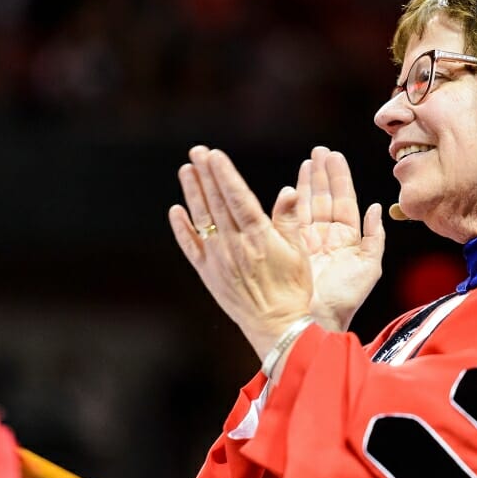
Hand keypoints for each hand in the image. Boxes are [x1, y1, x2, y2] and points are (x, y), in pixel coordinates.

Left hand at [169, 146, 313, 359]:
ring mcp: (218, 260)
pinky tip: (177, 210)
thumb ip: (290, 220)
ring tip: (186, 170)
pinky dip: (182, 228)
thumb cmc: (293, 289)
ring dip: (193, 193)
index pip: (237, 197)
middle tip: (197, 151)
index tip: (215, 154)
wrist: (277, 326)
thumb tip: (289, 190)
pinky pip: (190, 247)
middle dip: (206, 174)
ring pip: (201, 220)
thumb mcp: (299, 253)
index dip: (224, 175)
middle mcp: (234, 245)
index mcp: (258, 237)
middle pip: (216, 203)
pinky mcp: (208, 274)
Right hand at [296, 147, 384, 330]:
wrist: (318, 320)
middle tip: (319, 151)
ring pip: (308, 205)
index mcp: (347, 240)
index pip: (344, 202)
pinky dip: (290, 203)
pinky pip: (290, 220)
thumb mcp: (369, 266)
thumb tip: (377, 207)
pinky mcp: (290, 248)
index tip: (335, 156)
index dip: (340, 179)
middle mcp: (327, 238)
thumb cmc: (346, 298)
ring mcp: (307, 242)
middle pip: (324, 198)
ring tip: (307, 160)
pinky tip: (291, 186)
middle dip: (322, 174)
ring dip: (307, 182)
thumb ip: (375, 237)